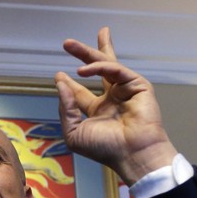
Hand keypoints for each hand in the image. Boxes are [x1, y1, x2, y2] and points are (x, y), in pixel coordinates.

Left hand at [55, 26, 178, 184]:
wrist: (132, 154)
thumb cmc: (106, 149)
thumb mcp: (75, 133)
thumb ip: (66, 110)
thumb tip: (61, 84)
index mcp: (98, 112)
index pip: (81, 93)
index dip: (69, 83)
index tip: (58, 75)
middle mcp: (112, 99)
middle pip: (97, 70)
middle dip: (83, 55)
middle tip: (67, 43)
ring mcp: (126, 91)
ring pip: (107, 64)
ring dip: (88, 52)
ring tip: (68, 45)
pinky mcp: (138, 85)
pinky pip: (116, 70)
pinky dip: (99, 67)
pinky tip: (82, 71)